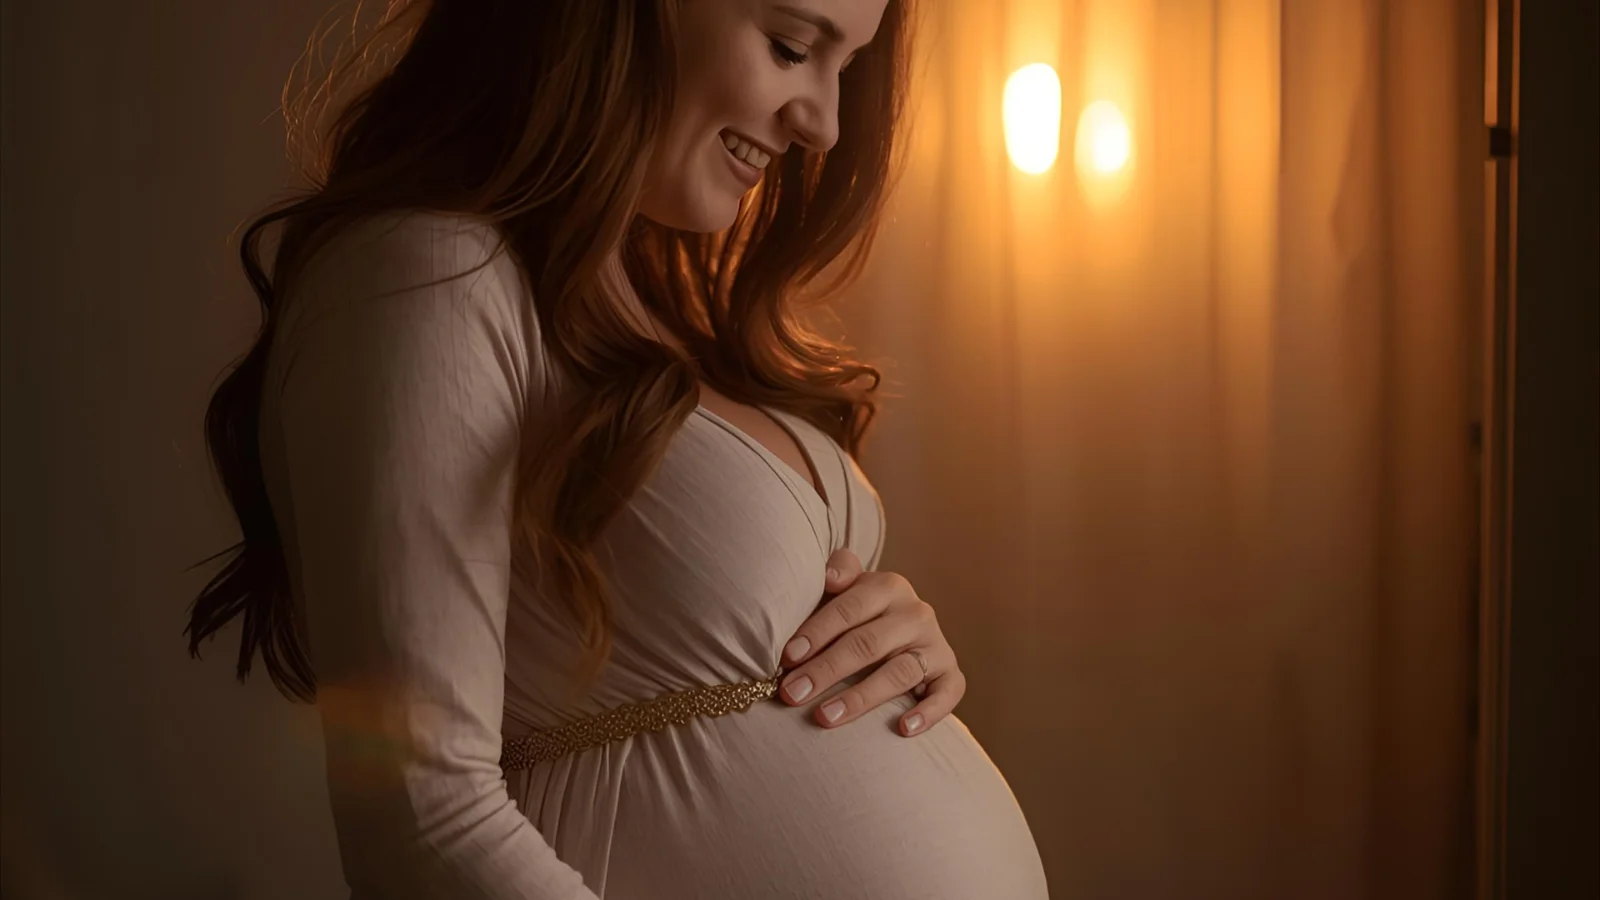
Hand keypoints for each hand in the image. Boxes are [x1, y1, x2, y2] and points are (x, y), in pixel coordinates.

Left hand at [778, 548, 965, 736]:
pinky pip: (947, 694)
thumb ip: (838, 573)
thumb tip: (829, 577)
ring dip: (860, 698)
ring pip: (899, 673)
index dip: (817, 632)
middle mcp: (916, 613)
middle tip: (792, 693)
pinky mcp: (950, 674)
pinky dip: (928, 712)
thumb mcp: (847, 589)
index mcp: (888, 587)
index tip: (788, 657)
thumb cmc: (858, 615)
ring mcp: (936, 645)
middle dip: (826, 670)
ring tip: (825, 717)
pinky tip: (903, 729)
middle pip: (868, 644)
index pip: (849, 608)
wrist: (901, 634)